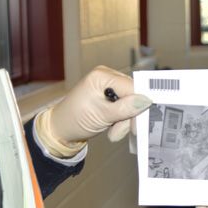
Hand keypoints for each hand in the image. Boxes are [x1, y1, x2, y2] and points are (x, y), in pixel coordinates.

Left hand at [36, 65, 151, 154]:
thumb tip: (146, 100)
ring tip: (114, 132)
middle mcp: (108, 77)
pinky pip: (126, 107)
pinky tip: (114, 127)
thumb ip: (125, 108)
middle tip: (120, 131)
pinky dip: (123, 120)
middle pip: (134, 95)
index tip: (138, 124)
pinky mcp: (111, 96)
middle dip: (130, 116)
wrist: (61, 129)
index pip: (133, 87)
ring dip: (125, 121)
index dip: (139, 105)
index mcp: (103, 75)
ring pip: (132, 103)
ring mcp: (109, 86)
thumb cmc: (74, 119)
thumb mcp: (102, 115)